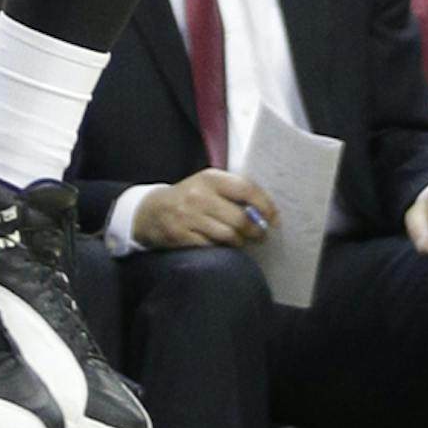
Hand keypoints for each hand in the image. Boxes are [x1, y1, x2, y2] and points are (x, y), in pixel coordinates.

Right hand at [132, 170, 276, 249]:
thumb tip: (265, 210)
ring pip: (228, 236)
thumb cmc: (189, 198)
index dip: (265, 205)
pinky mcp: (181, 236)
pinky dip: (222, 250)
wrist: (152, 211)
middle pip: (240, 218)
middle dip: (256, 231)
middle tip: (261, 236)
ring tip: (244, 242)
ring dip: (241, 242)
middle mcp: (200, 195)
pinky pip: (212, 247)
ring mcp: (189, 216)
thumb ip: (233, 192)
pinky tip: (224, 247)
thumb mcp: (208, 185)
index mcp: (211, 178)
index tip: (274, 219)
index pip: (246, 189)